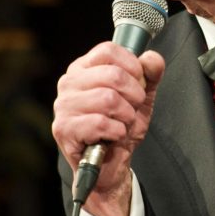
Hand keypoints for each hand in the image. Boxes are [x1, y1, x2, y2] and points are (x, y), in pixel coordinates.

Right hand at [51, 42, 164, 215]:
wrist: (110, 165)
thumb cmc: (120, 126)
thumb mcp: (142, 96)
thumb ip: (150, 74)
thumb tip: (151, 58)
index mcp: (84, 68)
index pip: (108, 50)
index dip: (132, 65)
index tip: (139, 82)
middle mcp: (69, 82)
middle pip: (113, 75)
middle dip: (134, 95)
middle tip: (132, 109)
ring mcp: (64, 106)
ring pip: (108, 99)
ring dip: (126, 116)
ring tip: (122, 123)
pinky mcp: (63, 129)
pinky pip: (100, 123)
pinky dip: (117, 132)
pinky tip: (113, 136)